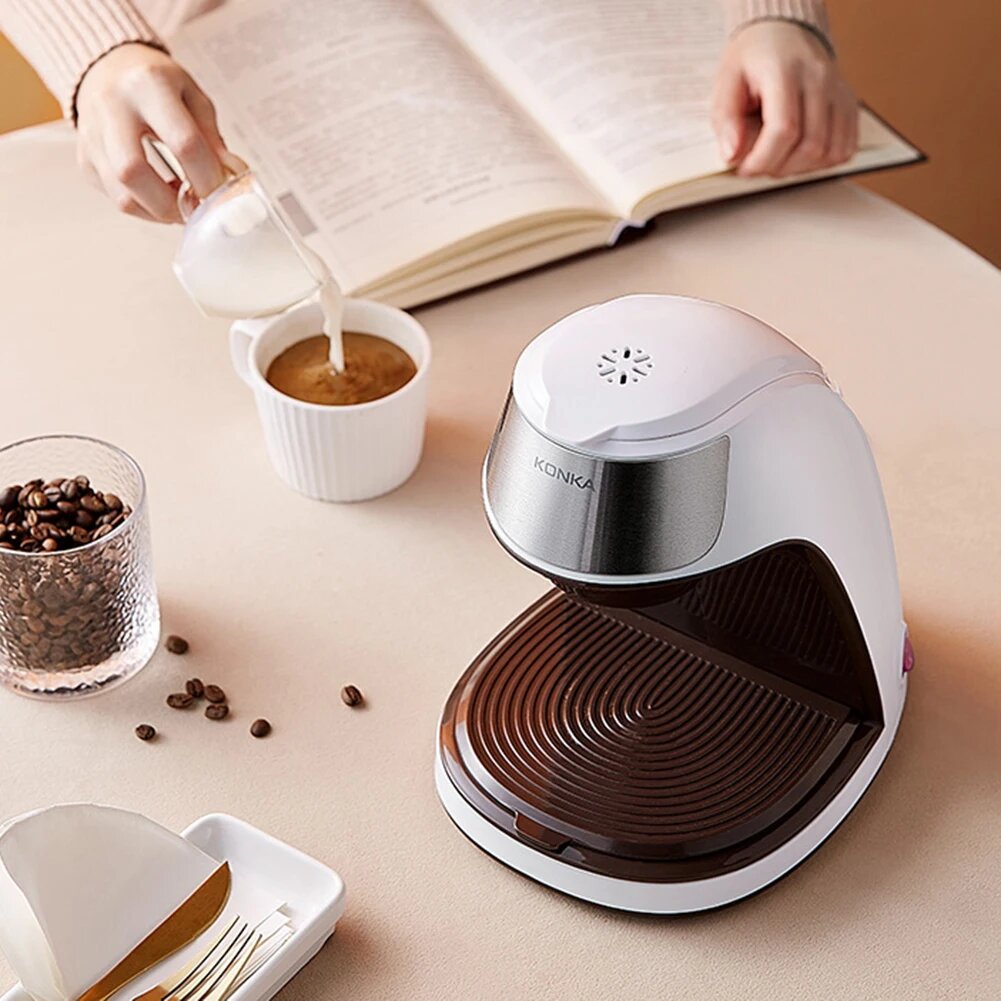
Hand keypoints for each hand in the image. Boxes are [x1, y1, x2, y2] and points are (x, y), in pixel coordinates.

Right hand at [76, 43, 230, 221]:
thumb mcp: (192, 97)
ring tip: (180, 204)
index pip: (183, 143)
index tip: (219, 191)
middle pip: (133, 172)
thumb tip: (230, 177)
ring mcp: (92, 135)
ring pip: (121, 194)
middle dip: (172, 202)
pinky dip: (145, 208)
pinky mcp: (85, 159)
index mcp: (148, 85)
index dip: (207, 177)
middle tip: (194, 207)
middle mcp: (111, 108)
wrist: (109, 70)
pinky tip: (160, 197)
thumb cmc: (158, 85)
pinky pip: (115, 198)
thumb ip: (212, 138)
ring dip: (158, 211)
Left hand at [712, 21, 858, 177]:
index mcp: (787, 70)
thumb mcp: (727, 81)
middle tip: (757, 164)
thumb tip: (732, 155)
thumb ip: (726, 119)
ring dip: (798, 169)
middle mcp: (820, 79)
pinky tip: (799, 154)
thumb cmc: (754, 59)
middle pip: (809, 146)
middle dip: (778, 167)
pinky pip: (844, 150)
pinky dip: (820, 163)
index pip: (784, 129)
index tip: (744, 168)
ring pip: (829, 152)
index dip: (762, 160)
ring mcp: (839, 93)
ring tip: (776, 158)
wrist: (783, 35)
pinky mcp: (850, 106)